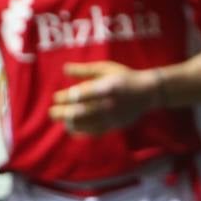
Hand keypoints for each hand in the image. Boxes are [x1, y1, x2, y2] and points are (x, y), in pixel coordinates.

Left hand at [49, 61, 164, 134]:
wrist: (148, 92)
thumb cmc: (124, 77)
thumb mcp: (106, 68)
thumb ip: (85, 70)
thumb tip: (64, 69)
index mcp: (105, 87)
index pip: (80, 95)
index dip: (65, 98)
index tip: (56, 97)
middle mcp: (108, 103)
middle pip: (80, 111)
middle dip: (63, 113)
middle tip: (51, 112)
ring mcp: (112, 116)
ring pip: (86, 123)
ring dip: (71, 123)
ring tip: (62, 121)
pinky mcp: (115, 125)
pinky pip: (96, 131)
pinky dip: (83, 132)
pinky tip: (73, 130)